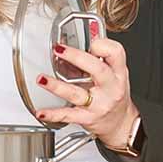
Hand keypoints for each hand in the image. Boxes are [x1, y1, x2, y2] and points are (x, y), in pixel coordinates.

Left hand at [34, 37, 139, 151]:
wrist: (120, 122)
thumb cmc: (113, 93)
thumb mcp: (114, 73)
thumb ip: (99, 56)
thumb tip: (81, 39)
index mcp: (118, 72)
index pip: (116, 52)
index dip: (102, 44)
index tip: (89, 41)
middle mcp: (111, 88)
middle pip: (97, 69)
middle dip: (76, 57)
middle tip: (59, 50)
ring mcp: (100, 104)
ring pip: (77, 93)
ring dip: (57, 86)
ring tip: (42, 78)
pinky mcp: (88, 118)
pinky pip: (69, 116)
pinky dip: (54, 114)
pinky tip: (42, 112)